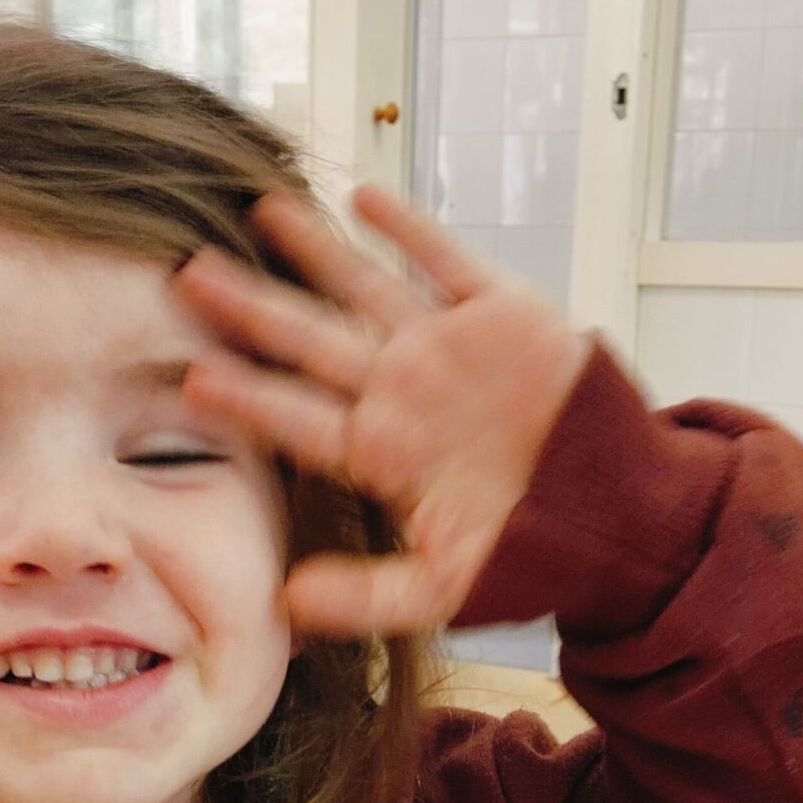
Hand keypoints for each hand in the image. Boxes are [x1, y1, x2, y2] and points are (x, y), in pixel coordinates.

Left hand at [173, 186, 587, 633]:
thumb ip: (364, 596)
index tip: (193, 377)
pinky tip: (363, 197)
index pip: (298, 419)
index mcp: (381, 453)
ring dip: (314, 250)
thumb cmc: (528, 553)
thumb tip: (286, 605)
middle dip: (251, 309)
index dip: (248, 397)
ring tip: (261, 210)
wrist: (615, 516)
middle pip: (310, 342)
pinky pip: (446, 261)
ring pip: (364, 289)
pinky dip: (408, 230)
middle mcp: (400, 393)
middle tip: (188, 276)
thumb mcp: (443, 588)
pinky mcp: (502, 314)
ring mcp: (445, 349)